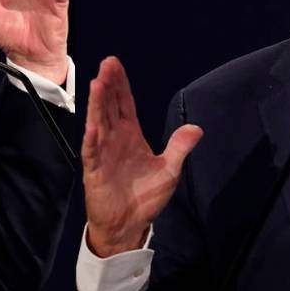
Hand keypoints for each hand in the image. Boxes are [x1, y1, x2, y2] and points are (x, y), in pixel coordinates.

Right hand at [82, 57, 203, 256]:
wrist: (129, 225)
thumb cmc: (144, 197)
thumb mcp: (168, 170)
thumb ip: (180, 147)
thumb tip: (196, 128)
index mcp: (130, 135)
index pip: (124, 104)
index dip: (120, 85)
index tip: (114, 64)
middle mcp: (114, 139)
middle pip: (109, 106)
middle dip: (108, 86)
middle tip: (106, 64)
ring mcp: (103, 153)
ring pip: (99, 123)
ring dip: (97, 104)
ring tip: (97, 83)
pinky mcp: (95, 171)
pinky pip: (93, 153)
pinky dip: (92, 140)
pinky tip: (93, 126)